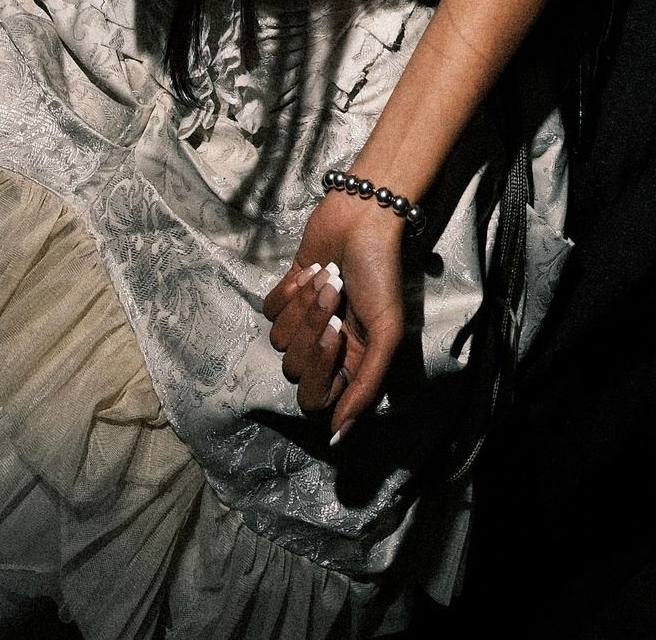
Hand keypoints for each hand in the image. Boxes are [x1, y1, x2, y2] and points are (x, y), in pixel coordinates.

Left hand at [263, 192, 408, 441]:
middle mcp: (326, 348)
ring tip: (328, 275)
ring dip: (303, 304)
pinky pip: (269, 311)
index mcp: (351, 363)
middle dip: (311, 327)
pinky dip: (289, 290)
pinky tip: (312, 269)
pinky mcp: (287, 294)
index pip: (317, 399)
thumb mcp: (386, 331)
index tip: (336, 332)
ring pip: (280, 339)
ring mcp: (304, 321)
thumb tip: (339, 437)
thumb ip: (365, 386)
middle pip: (295, 368)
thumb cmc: (380, 273)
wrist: (364, 218)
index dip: (320, 370)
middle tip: (335, 292)